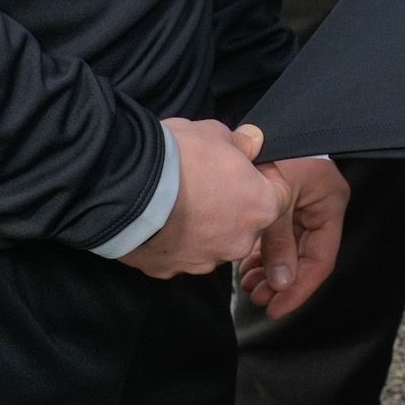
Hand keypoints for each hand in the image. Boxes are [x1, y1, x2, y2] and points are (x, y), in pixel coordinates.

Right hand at [122, 118, 285, 278]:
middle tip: (206, 184)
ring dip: (201, 226)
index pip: (278, 196)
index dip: (262, 179)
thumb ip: (241, 143)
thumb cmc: (180, 158)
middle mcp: (238, 242)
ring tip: (177, 201)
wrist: (127, 188)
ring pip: (211, 242)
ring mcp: (203, 261)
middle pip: (244, 224)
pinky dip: (173, 239)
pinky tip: (158, 219)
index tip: (244, 169)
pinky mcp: (170, 270)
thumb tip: (252, 143)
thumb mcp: (216, 133)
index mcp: (260, 208)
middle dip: (231, 206)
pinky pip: (179, 254)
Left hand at [240, 153, 348, 317]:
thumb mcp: (274, 205)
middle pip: (305, 255)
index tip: (276, 307)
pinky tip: (248, 267)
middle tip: (259, 298)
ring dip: (270, 270)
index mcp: (329, 199)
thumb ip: (279, 246)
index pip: (321, 256)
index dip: (299, 287)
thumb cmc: (266, 158)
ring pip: (291, 248)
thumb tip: (282, 284)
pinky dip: (264, 253)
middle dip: (281, 280)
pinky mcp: (284, 201)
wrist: (241, 137)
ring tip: (250, 285)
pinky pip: (279, 235)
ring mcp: (302, 202)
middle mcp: (320, 202)